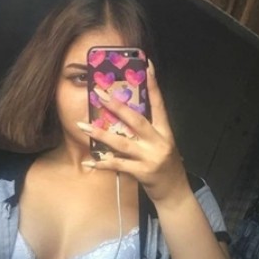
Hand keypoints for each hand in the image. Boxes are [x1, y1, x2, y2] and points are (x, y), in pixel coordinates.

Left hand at [79, 61, 188, 203]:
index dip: (153, 85)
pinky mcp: (142, 172)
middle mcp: (159, 142)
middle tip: (98, 94)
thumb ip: (148, 131)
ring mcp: (150, 157)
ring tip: (83, 125)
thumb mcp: (162, 144)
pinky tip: (88, 161)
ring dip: (100, 134)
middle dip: (116, 106)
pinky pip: (118, 165)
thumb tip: (126, 114)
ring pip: (122, 142)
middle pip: (136, 120)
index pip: (159, 104)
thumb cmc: (165, 166)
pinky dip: (102, 163)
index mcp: (165, 131)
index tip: (146, 65)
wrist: (175, 193)